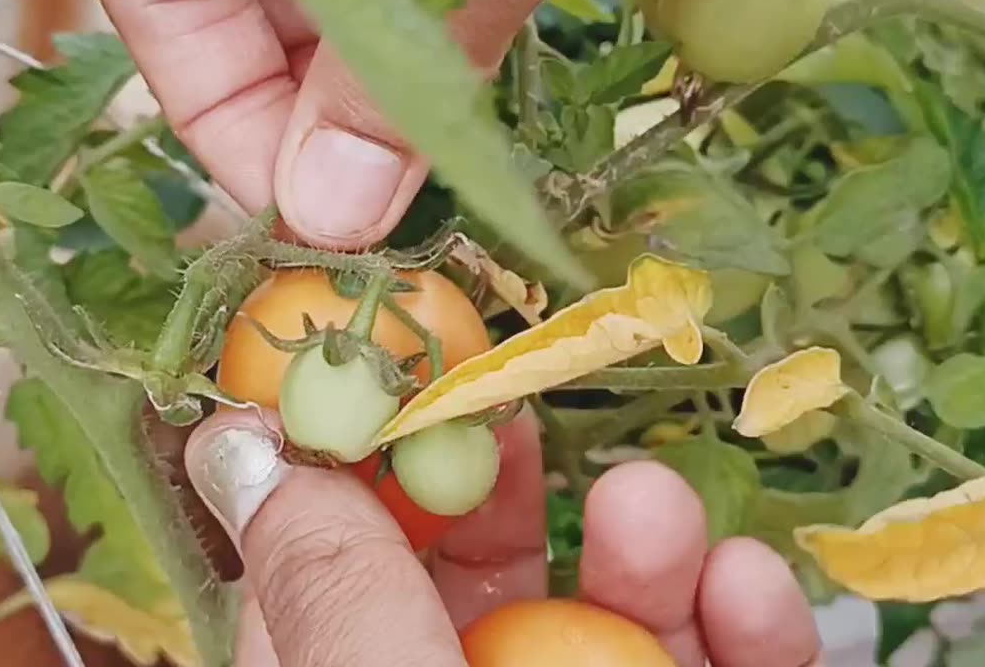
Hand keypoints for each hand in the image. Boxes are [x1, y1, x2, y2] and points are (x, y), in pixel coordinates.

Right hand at [89, 0, 586, 248]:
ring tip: (444, 135)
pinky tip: (467, 56)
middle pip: (230, 3)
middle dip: (313, 110)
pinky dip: (416, 18)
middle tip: (391, 197)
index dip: (222, 121)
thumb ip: (388, 71)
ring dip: (374, 73)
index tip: (311, 217)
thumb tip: (332, 213)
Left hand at [185, 410, 821, 666]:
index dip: (362, 451)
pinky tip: (750, 586)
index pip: (328, 560)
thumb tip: (233, 445)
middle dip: (516, 482)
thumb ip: (328, 590)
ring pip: (602, 613)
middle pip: (475, 571)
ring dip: (644, 546)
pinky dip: (738, 625)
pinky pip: (710, 663)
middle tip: (534, 392)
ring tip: (661, 504)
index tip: (400, 349)